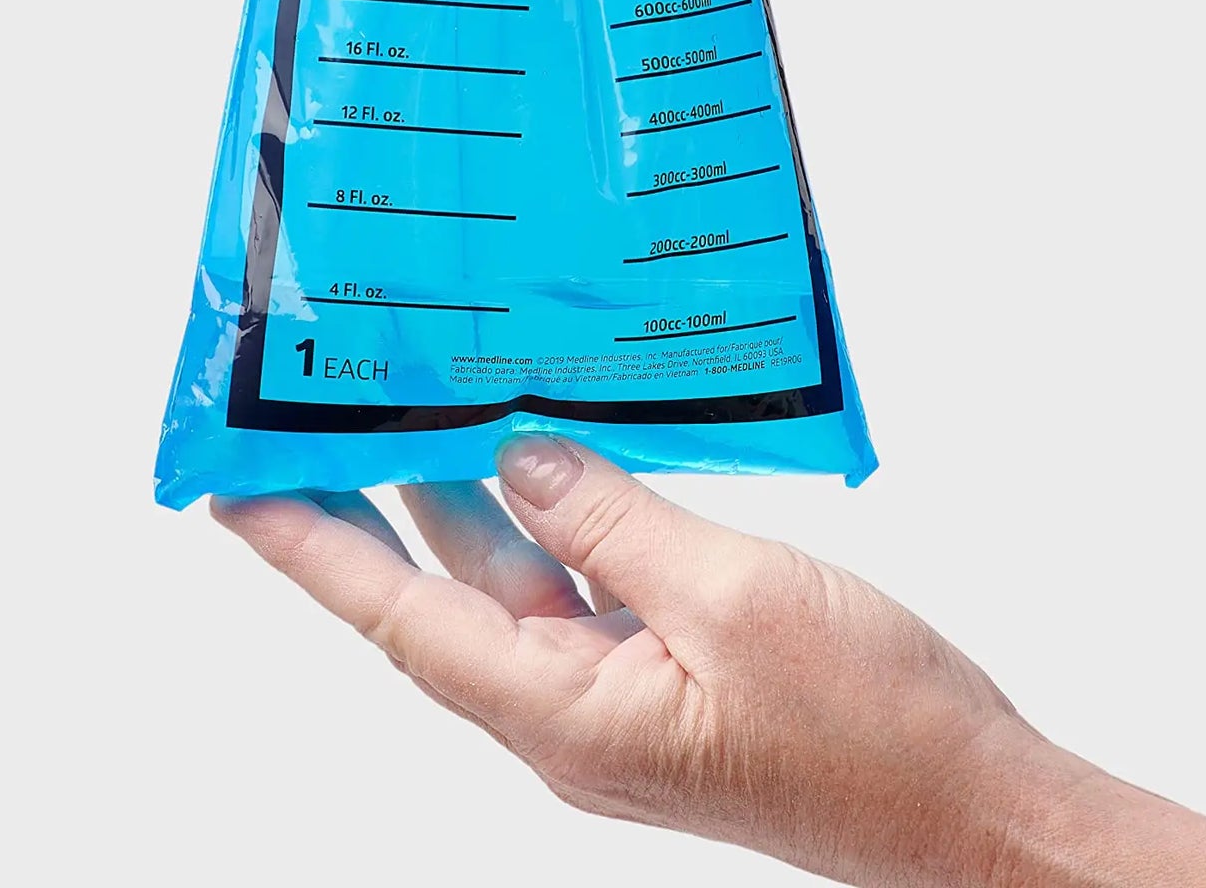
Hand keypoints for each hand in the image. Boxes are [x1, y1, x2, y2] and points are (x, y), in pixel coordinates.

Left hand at [213, 436, 1043, 886]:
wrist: (972, 804)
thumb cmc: (871, 727)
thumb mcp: (729, 594)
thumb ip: (611, 519)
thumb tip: (524, 459)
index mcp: (562, 713)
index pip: (399, 617)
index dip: (309, 548)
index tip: (232, 489)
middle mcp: (570, 710)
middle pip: (441, 591)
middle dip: (372, 501)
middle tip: (312, 414)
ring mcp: (619, 696)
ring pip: (513, 577)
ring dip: (466, 494)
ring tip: (410, 402)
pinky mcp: (667, 675)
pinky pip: (582, 582)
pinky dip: (556, 511)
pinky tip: (552, 447)